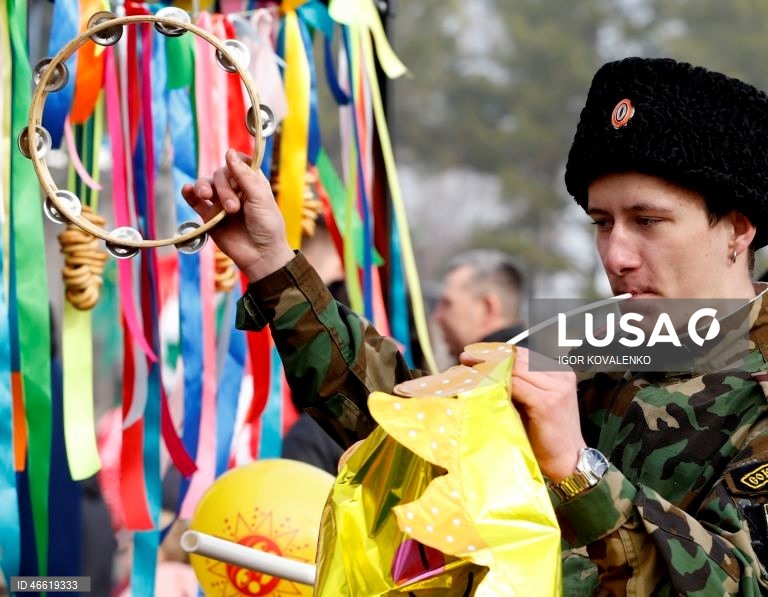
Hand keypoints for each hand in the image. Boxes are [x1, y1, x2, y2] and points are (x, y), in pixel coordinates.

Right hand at [181, 148, 294, 281]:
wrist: (260, 255)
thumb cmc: (267, 226)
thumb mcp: (261, 198)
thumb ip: (245, 176)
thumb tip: (230, 152)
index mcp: (252, 183)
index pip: (239, 162)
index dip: (235, 160)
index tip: (232, 162)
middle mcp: (235, 190)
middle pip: (221, 173)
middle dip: (224, 188)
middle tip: (233, 208)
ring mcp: (220, 202)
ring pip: (206, 184)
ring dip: (204, 186)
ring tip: (207, 196)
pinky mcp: (209, 215)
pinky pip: (195, 200)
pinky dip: (189, 193)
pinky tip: (188, 190)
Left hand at [462, 347, 585, 482]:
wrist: (567, 462)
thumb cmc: (546, 435)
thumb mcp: (533, 403)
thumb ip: (518, 386)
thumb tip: (484, 371)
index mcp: (559, 372)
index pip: (523, 354)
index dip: (496, 351)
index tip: (473, 352)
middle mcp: (560, 376)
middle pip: (518, 358)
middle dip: (489, 357)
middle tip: (465, 358)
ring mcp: (555, 388)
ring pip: (515, 369)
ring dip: (489, 368)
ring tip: (468, 370)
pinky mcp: (546, 402)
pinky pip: (515, 385)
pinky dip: (496, 383)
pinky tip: (480, 385)